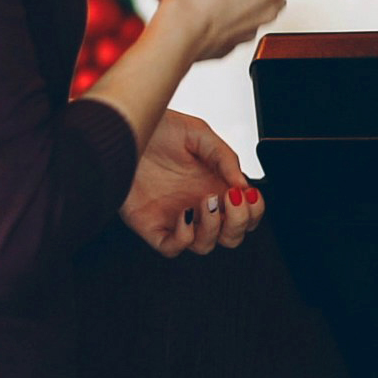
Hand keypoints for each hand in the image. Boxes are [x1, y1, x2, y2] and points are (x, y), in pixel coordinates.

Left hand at [120, 108, 265, 256]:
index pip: (246, 214)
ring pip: (205, 246)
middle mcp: (199, 205)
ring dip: (212, 229)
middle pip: (231, 236)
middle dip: (238, 223)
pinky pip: (172, 248)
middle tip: (229, 199)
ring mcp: (176, 218)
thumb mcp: (200, 134)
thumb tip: (243, 185)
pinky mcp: (152, 226)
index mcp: (216, 186)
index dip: (254, 212)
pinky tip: (184, 215)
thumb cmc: (159, 130)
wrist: (123, 129)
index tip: (248, 195)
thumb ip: (226, 158)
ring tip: (205, 201)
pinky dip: (182, 239)